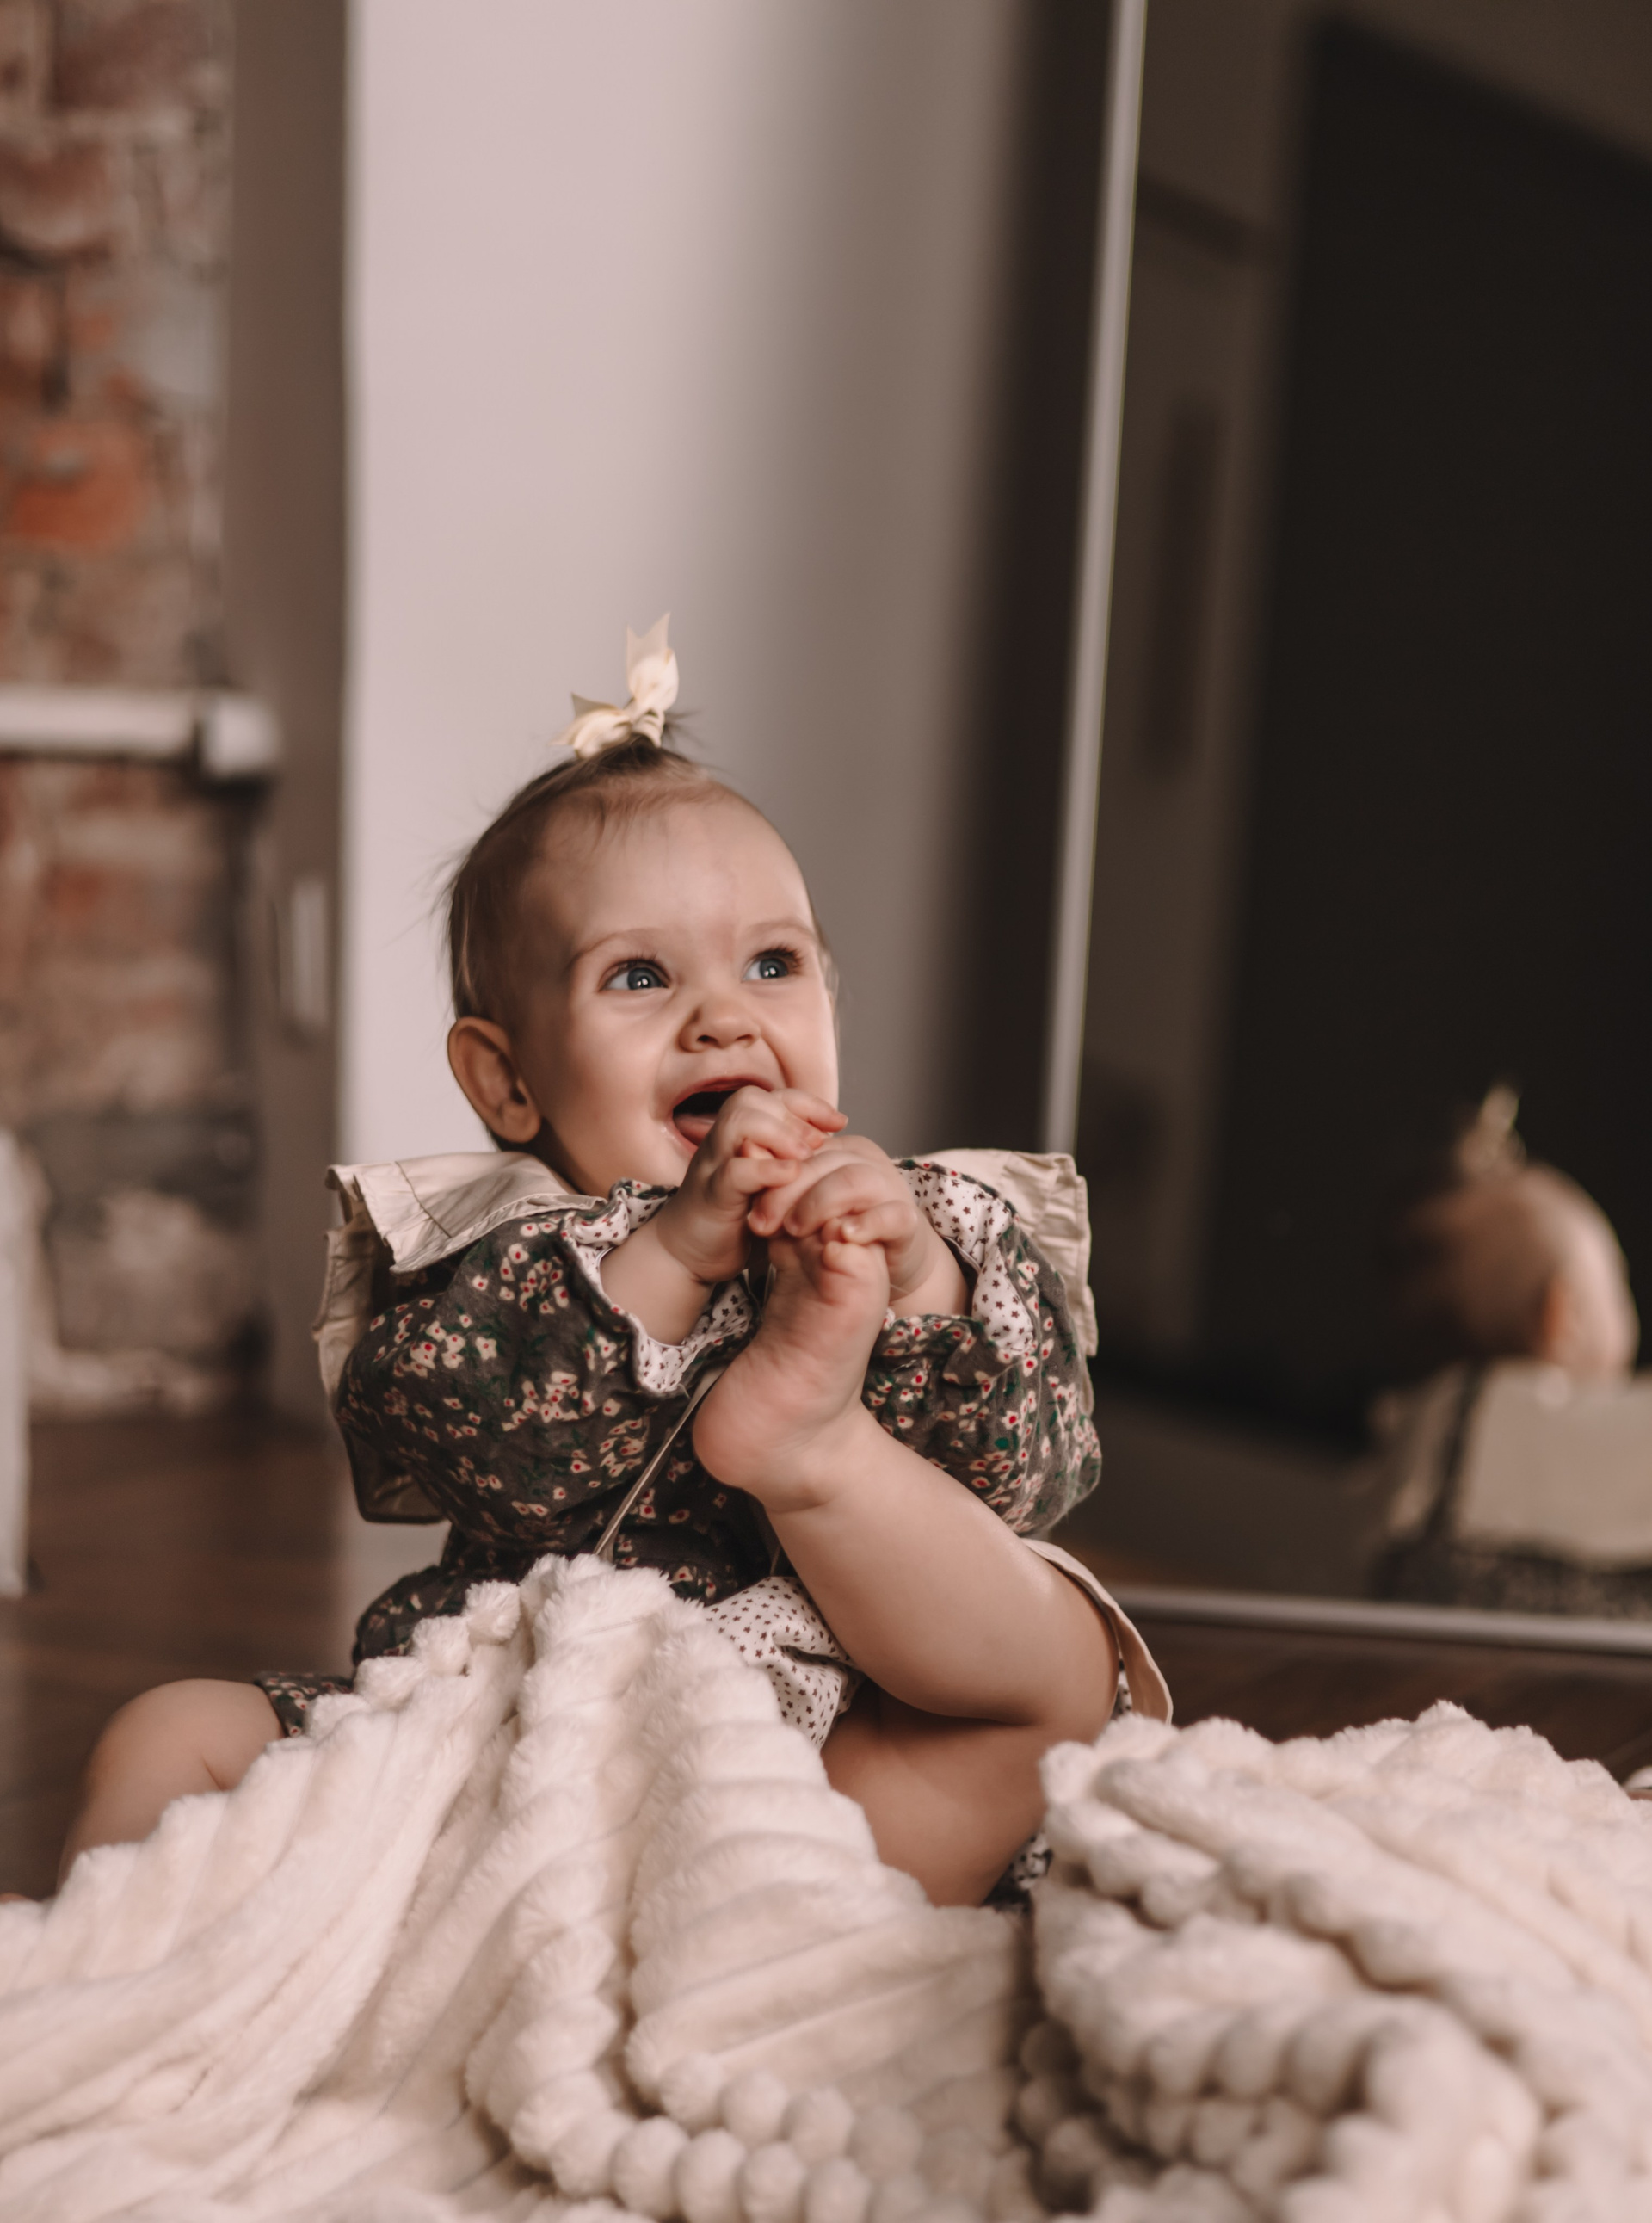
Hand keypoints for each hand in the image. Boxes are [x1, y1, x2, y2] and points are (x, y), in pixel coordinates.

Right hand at [650, 1085, 843, 1287]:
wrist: (688, 1253)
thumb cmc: (735, 1216)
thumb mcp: (768, 1182)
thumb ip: (790, 1160)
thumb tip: (830, 1143)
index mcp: (737, 1135)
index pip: (773, 1097)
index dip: (809, 1104)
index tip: (839, 1122)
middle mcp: (721, 1142)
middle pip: (751, 1099)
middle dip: (792, 1115)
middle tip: (821, 1142)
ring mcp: (712, 1166)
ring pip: (738, 1122)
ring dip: (778, 1134)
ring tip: (806, 1155)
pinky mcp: (711, 1196)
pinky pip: (734, 1171)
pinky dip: (766, 1170)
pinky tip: (792, 1176)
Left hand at [747, 1136, 967, 1316]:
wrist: (884, 1264)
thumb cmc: (833, 1233)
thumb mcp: (799, 1209)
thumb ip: (778, 1188)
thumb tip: (744, 1153)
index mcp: (842, 1150)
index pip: (803, 1148)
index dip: (772, 1171)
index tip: (746, 1199)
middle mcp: (868, 1162)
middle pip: (824, 1163)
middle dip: (787, 1192)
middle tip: (760, 1223)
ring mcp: (891, 1189)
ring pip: (856, 1180)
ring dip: (820, 1204)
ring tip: (794, 1230)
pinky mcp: (907, 1220)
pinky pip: (891, 1216)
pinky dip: (866, 1225)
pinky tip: (842, 1237)